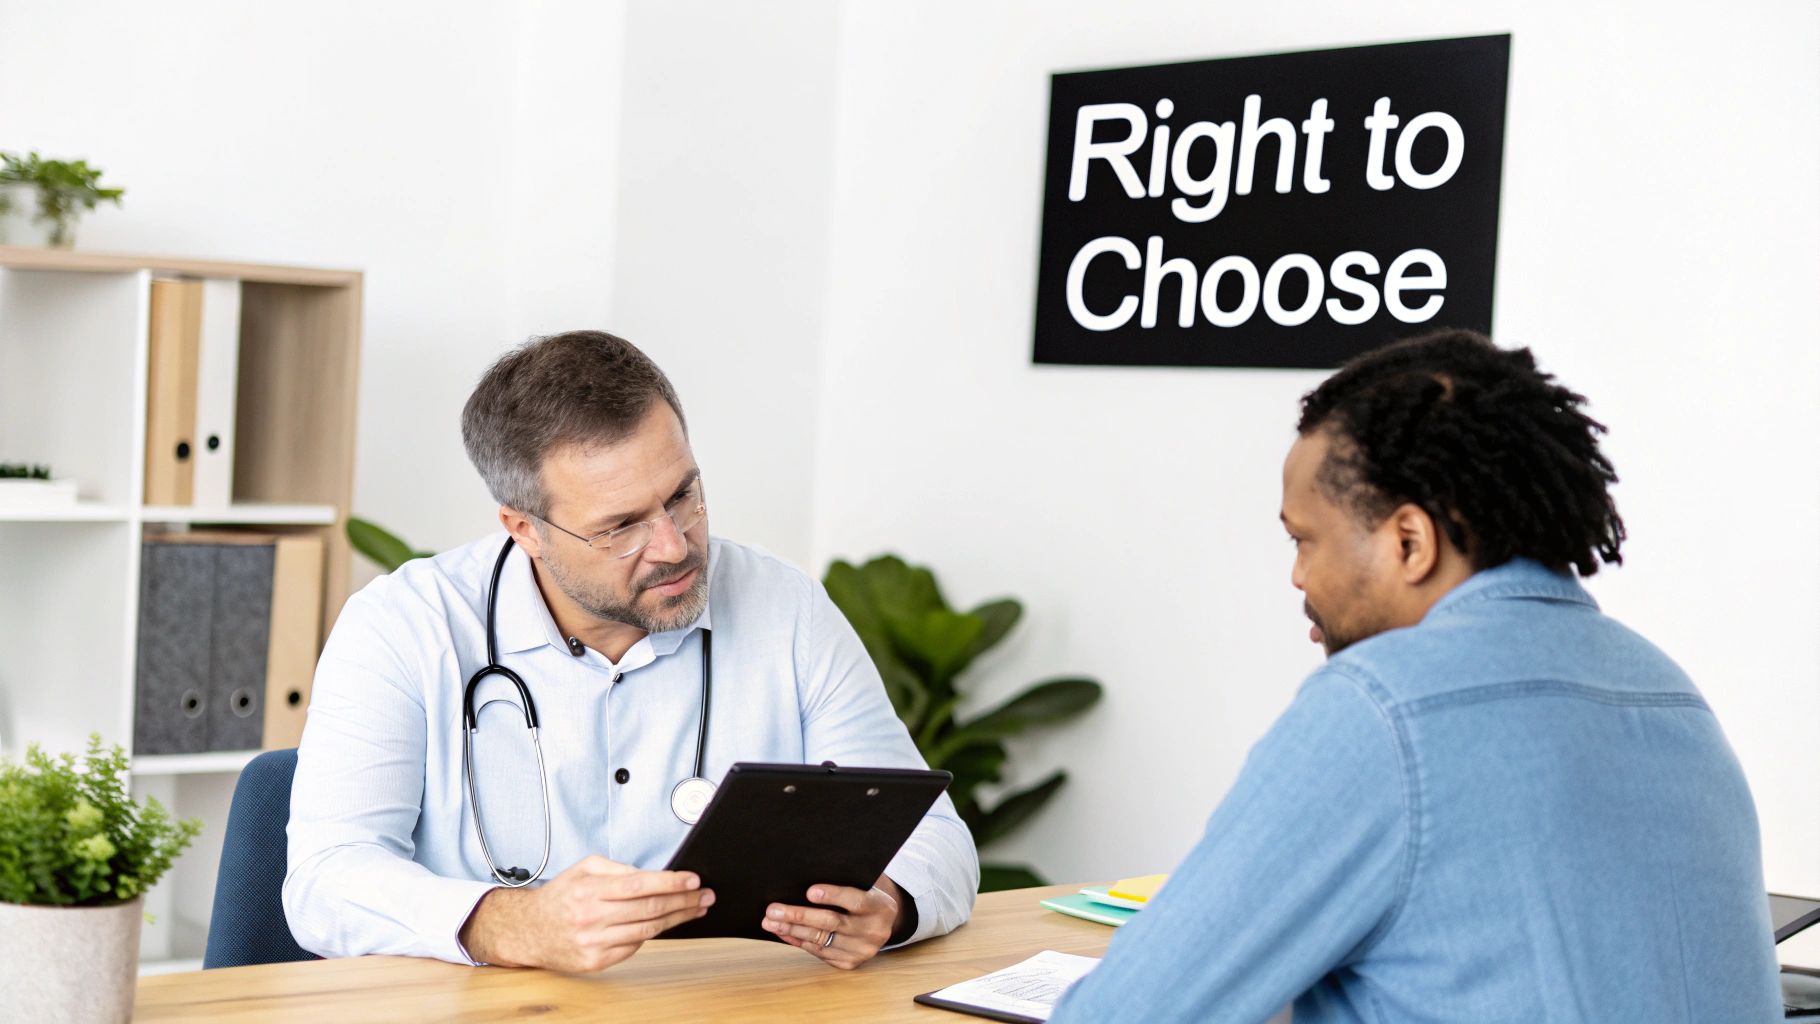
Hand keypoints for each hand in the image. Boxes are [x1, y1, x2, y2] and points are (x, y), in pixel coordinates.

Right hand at [458, 855, 713, 972]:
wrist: (528, 930)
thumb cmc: (560, 896)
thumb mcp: (583, 869)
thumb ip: (617, 868)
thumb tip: (650, 875)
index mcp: (590, 890)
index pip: (640, 884)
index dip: (671, 882)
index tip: (693, 880)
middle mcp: (592, 917)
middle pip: (650, 909)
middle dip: (683, 901)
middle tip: (705, 895)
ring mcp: (594, 942)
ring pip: (646, 930)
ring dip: (677, 920)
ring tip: (695, 909)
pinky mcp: (596, 962)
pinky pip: (633, 947)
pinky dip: (650, 935)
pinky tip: (664, 925)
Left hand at [762, 874, 906, 969]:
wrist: (882, 923)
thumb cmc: (864, 894)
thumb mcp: (864, 883)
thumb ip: (846, 877)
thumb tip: (808, 868)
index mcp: (881, 906)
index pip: (856, 901)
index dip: (833, 896)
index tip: (809, 891)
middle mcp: (874, 931)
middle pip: (832, 923)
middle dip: (799, 916)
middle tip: (773, 910)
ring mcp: (862, 950)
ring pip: (821, 940)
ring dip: (792, 931)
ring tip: (770, 922)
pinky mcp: (850, 962)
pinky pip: (819, 952)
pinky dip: (798, 941)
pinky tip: (784, 932)